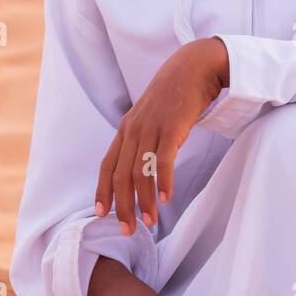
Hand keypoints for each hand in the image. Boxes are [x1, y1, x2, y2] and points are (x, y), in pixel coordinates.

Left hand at [94, 36, 228, 235]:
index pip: (107, 165)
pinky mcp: (172, 126)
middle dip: (123, 206)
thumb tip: (140, 167)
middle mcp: (133, 129)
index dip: (103, 191)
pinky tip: (166, 198)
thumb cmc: (174, 95)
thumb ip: (143, 139)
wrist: (194, 66)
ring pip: (141, 171)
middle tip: (128, 230)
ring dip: (144, 201)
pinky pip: (163, 159)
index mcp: (126, 129)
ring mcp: (152, 127)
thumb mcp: (150, 116)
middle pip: (121, 175)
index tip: (102, 214)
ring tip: (151, 222)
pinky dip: (163, 181)